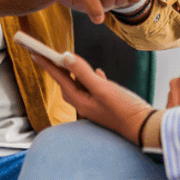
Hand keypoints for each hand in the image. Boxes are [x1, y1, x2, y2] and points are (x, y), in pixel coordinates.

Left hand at [31, 50, 152, 144]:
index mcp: (81, 101)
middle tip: (47, 54)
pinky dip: (91, 78)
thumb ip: (83, 72)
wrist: (144, 126)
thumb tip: (65, 57)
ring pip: (79, 85)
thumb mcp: (102, 88)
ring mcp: (95, 105)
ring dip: (74, 72)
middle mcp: (85, 104)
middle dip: (57, 69)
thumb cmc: (124, 110)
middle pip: (66, 83)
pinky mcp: (106, 104)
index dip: (47, 64)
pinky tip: (97, 72)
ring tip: (67, 60)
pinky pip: (94, 88)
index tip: (35, 53)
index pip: (60, 79)